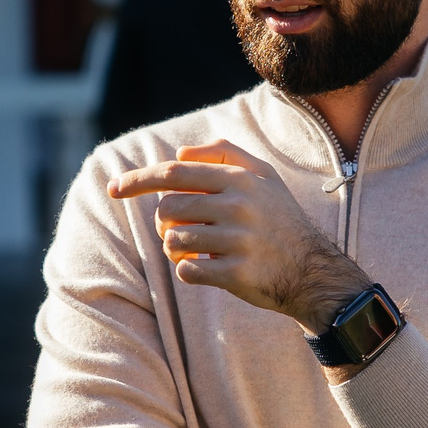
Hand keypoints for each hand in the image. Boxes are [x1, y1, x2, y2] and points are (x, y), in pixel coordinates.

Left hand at [108, 142, 371, 337]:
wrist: (314, 271)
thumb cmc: (281, 220)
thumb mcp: (264, 176)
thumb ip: (225, 154)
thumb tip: (181, 152)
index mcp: (240, 179)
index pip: (175, 173)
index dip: (138, 180)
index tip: (113, 189)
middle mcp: (239, 206)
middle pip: (168, 210)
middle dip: (167, 223)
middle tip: (185, 231)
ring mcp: (239, 242)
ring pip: (174, 242)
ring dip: (177, 250)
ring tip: (198, 252)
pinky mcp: (238, 274)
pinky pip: (188, 272)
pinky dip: (189, 272)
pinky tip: (207, 270)